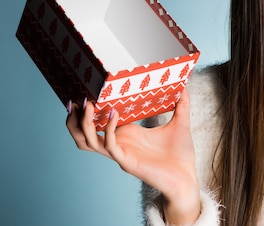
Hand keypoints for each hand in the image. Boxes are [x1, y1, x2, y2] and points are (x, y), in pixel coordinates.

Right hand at [66, 88, 200, 223]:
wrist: (187, 177)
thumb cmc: (181, 154)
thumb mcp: (180, 123)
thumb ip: (181, 104)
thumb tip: (184, 84)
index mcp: (127, 134)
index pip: (99, 123)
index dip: (88, 112)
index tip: (85, 92)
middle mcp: (119, 144)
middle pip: (84, 135)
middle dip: (76, 120)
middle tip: (78, 101)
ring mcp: (121, 153)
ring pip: (89, 142)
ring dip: (84, 125)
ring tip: (88, 105)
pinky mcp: (126, 162)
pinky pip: (109, 146)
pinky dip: (108, 130)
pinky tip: (113, 114)